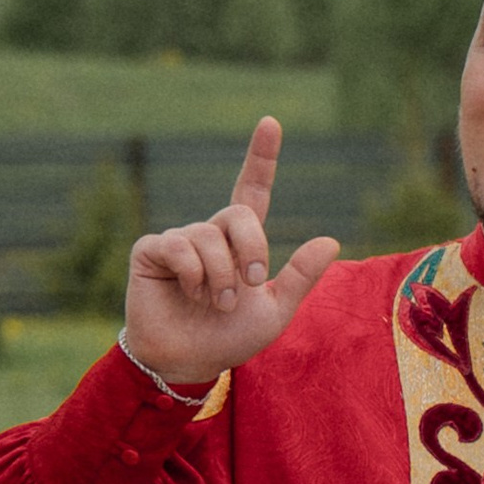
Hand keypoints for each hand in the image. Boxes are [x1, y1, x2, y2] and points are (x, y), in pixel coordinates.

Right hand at [121, 118, 340, 387]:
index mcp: (240, 242)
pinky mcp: (152, 250)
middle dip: (252, 250)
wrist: (190, 361)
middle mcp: (210, 233)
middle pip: (238, 214)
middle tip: (250, 286)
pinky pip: (179, 246)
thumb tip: (331, 240)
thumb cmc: (230, 337)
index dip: (261, 157)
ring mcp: (180, 239)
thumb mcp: (275, 311)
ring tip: (217, 303)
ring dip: (221, 277)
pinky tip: (189, 293)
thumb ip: (300, 277)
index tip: (271, 123)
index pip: (252, 190)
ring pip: (209, 237)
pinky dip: (193, 274)